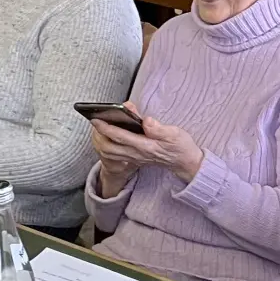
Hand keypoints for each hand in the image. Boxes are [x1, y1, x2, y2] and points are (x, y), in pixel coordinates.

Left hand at [89, 101, 203, 182]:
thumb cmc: (180, 146)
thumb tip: (146, 121)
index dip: (106, 127)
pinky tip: (106, 136)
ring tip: (98, 127)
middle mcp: (137, 154)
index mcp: (145, 146)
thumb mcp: (175, 134)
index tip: (95, 118)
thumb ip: (159, 129)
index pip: (120, 136)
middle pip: (109, 147)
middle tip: (94, 120)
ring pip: (109, 152)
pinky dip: (106, 146)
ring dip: (100, 141)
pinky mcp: (135, 158)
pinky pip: (115, 155)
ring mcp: (135, 157)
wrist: (185, 162)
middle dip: (98, 134)